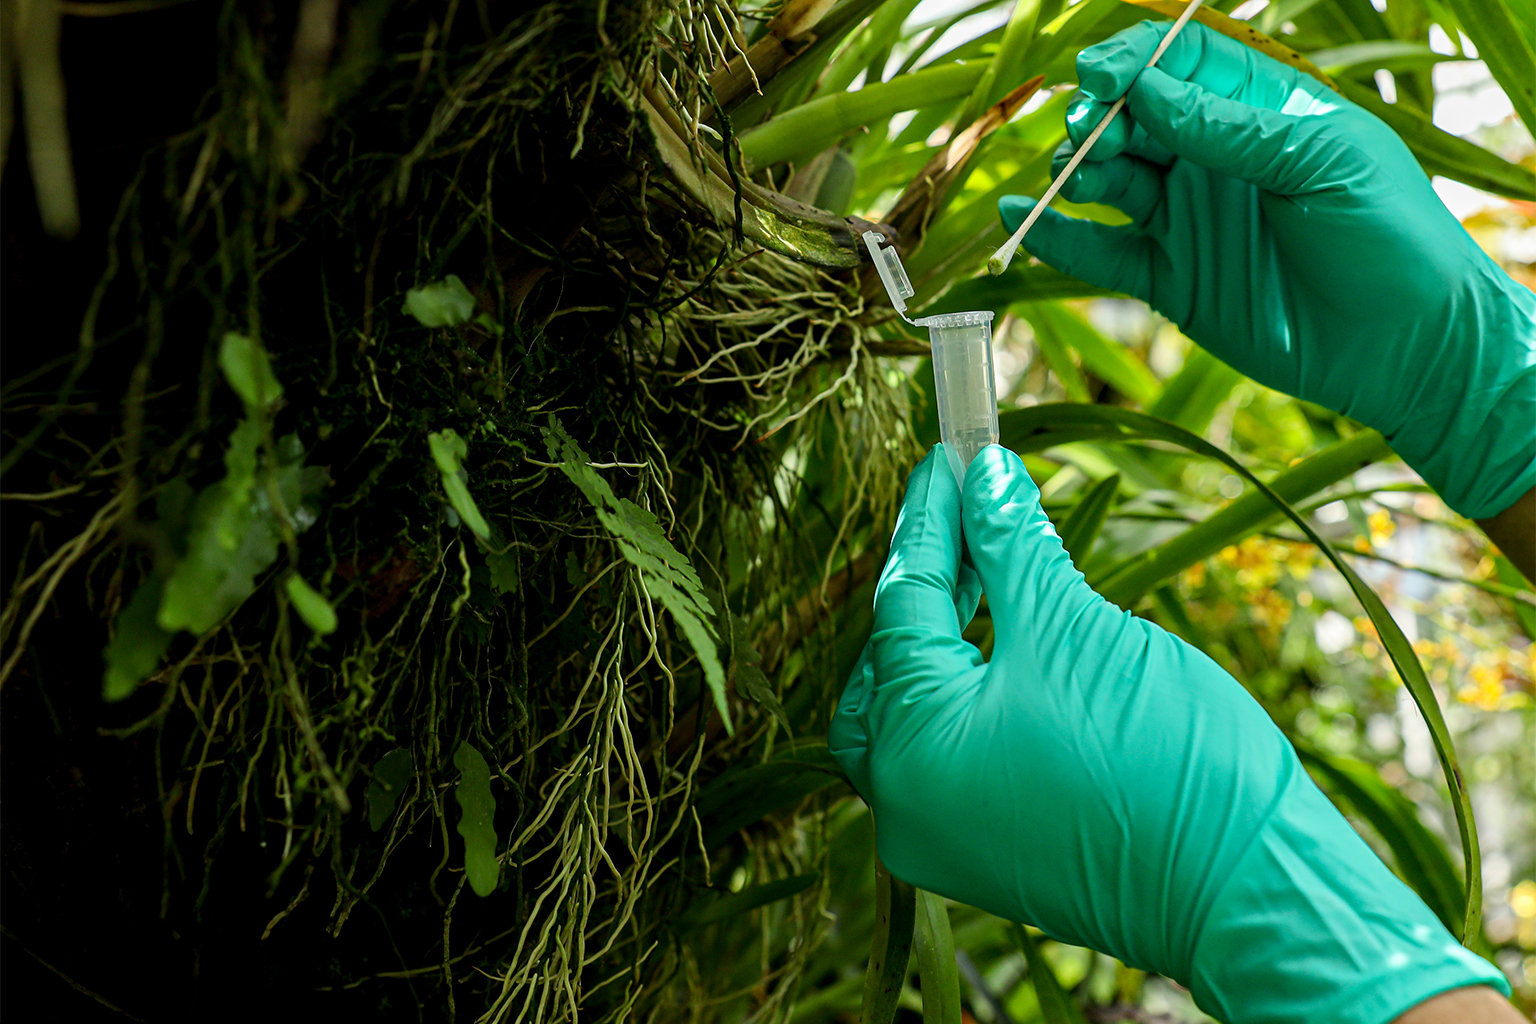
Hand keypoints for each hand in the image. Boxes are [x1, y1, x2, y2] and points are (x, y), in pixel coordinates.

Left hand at [829, 444, 1507, 1022]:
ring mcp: (940, 835)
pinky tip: (1008, 643)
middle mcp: (904, 803)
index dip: (931, 518)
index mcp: (910, 748)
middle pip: (886, 663)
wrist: (1252, 892)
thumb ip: (1013, 548)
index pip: (902, 602)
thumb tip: (983, 476)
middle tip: (972, 518)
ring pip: (911, 711)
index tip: (952, 456)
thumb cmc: (1166, 761)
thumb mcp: (1076, 630)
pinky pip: (947, 753)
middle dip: (926, 586)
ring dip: (946, 639)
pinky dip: (966, 693)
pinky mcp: (983, 850)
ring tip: (993, 572)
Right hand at [997, 20, 1535, 520]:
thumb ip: (1231, 129)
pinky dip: (1059, 240)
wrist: (1404, 346)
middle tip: (1087, 135)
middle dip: (1099, 120)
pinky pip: (1100, 255)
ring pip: (1109, 182)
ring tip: (1069, 177)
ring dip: (1077, 172)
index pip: (1178, 65)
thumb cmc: (1387, 235)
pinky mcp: (1170, 281)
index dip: (1133, 63)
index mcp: (1259, 111)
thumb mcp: (1320, 161)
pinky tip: (1024, 220)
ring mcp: (1188, 220)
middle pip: (1132, 120)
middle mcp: (1214, 159)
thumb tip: (1145, 91)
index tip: (1097, 76)